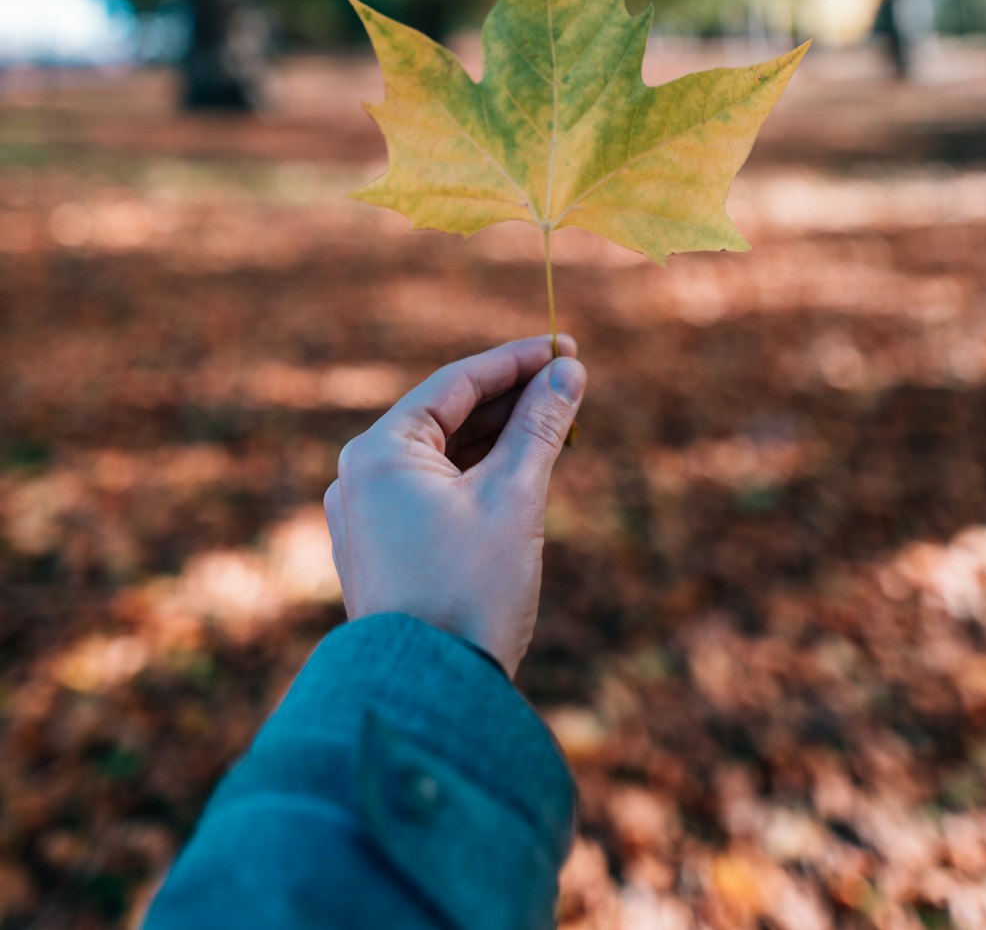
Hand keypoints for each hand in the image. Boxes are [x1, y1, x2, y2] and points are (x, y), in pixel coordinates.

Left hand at [324, 336, 586, 677]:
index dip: (515, 361)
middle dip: (509, 398)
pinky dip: (475, 475)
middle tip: (568, 378)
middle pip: (445, 416)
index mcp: (377, 453)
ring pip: (440, 456)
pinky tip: (519, 469)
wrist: (428, 698)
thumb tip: (568, 371)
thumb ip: (540, 425)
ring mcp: (365, 517)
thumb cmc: (469, 591)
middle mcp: (358, 477)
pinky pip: (430, 492)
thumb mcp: (514, 497)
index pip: (454, 383)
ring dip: (496, 436)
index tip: (565, 346)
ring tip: (555, 419)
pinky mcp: (379, 552)